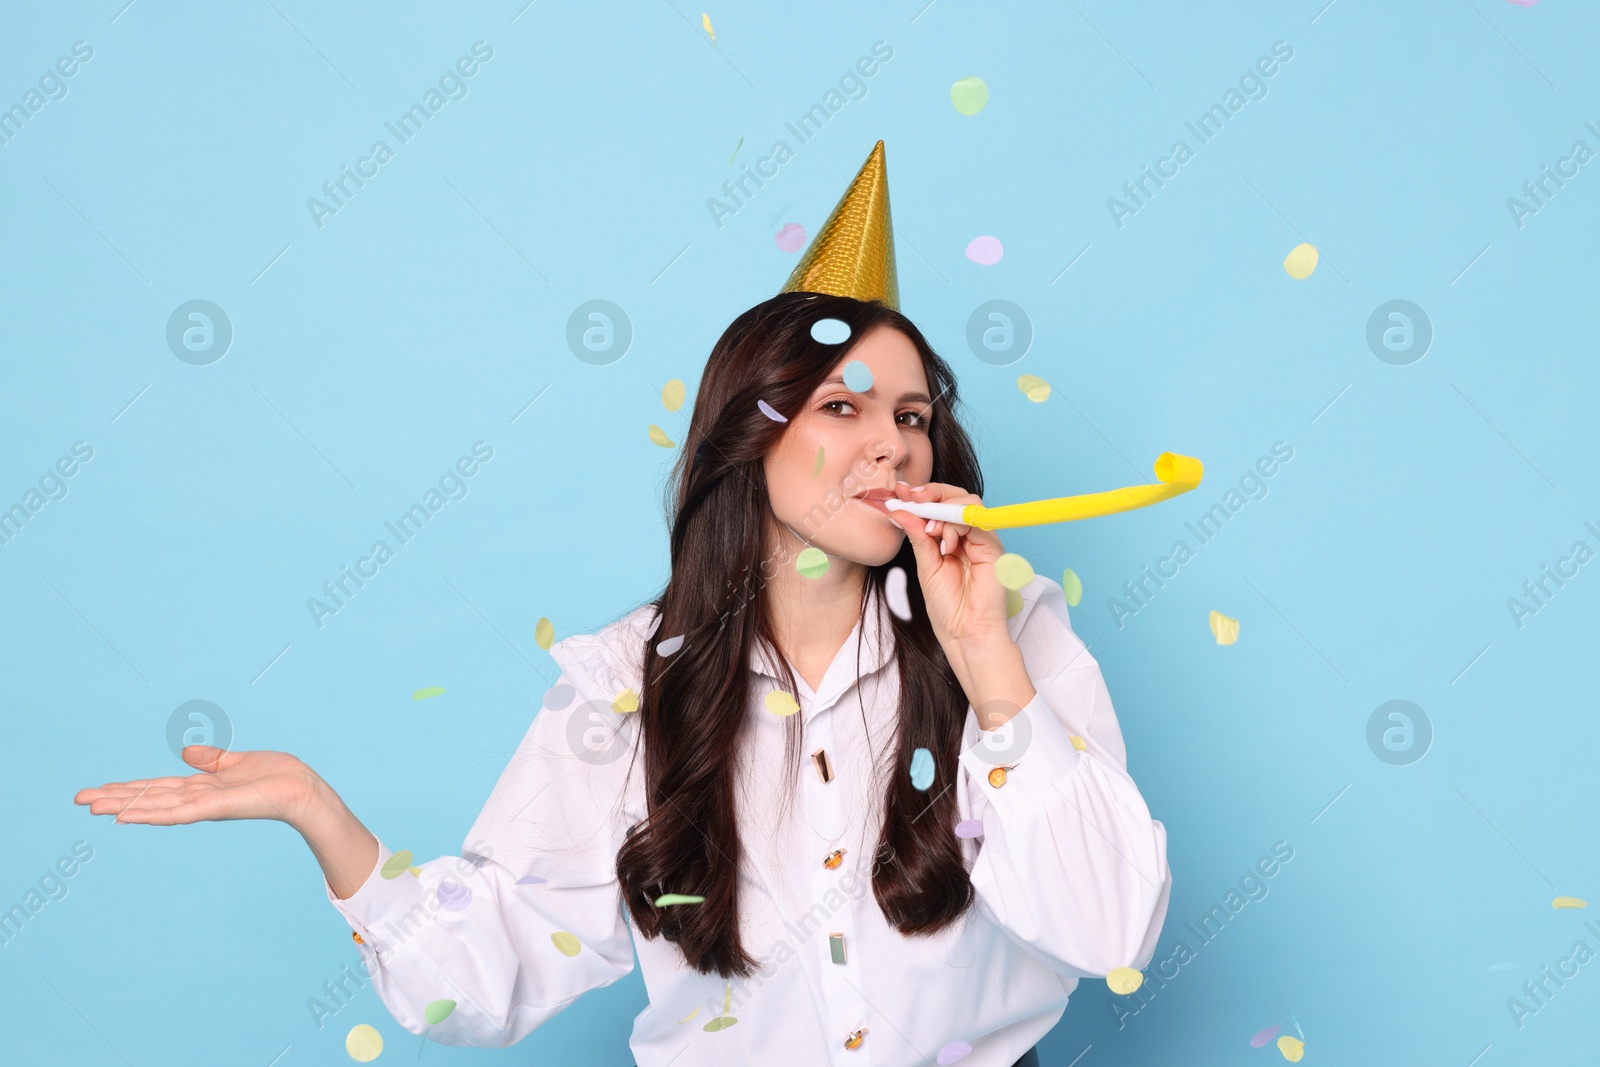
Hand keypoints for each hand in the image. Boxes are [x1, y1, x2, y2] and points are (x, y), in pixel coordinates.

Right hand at [74, 746, 321, 829]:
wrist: (302, 787)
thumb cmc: (276, 775)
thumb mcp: (236, 761)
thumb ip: (210, 760)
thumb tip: (185, 753)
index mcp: (200, 787)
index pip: (155, 787)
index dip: (127, 788)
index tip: (97, 791)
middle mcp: (197, 798)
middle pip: (147, 797)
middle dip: (114, 799)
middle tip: (78, 800)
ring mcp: (204, 805)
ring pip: (154, 806)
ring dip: (123, 806)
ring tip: (91, 807)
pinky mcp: (215, 807)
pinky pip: (177, 812)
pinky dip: (150, 814)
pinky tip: (126, 816)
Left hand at [886, 481, 1012, 651]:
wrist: (964, 633)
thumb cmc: (947, 607)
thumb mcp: (925, 565)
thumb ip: (917, 536)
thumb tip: (899, 509)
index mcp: (950, 538)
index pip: (939, 504)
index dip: (920, 494)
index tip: (899, 491)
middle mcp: (968, 535)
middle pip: (955, 496)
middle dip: (932, 492)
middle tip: (911, 498)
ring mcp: (982, 539)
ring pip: (967, 503)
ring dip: (943, 511)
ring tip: (931, 533)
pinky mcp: (993, 547)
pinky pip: (977, 521)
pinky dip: (956, 526)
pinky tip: (945, 544)